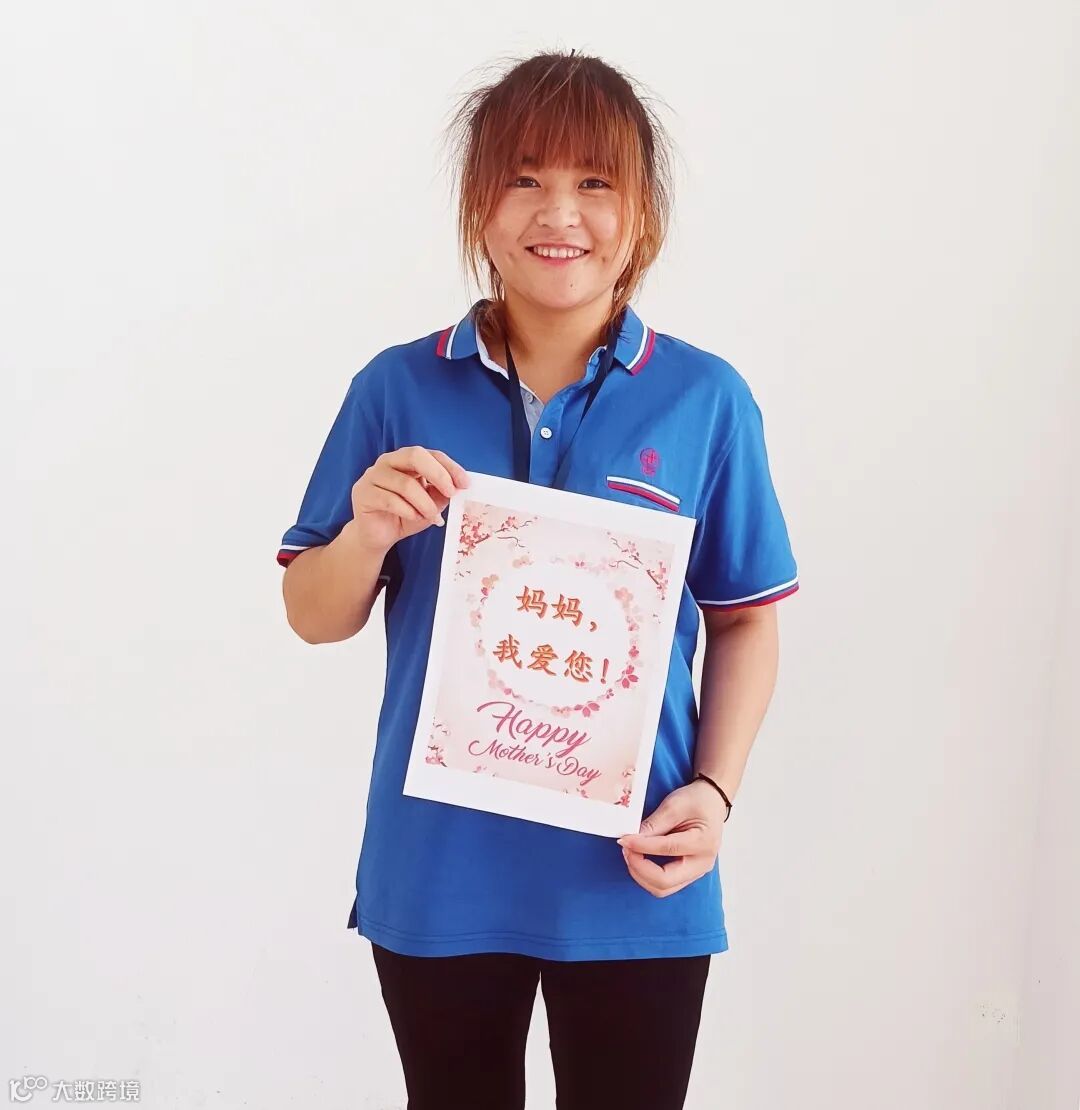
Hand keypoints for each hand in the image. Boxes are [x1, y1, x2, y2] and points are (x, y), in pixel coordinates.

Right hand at [350, 446, 469, 551]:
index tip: (465, 483)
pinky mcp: (363, 493)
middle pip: (414, 456)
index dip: (449, 467)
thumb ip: (441, 494)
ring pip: (405, 483)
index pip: (430, 454)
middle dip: (438, 474)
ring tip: (431, 516)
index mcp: (405, 459)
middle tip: (451, 493)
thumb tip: (457, 487)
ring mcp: (372, 476)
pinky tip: (414, 517)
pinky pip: (390, 500)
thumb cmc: (404, 516)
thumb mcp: (429, 505)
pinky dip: (408, 511)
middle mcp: (387, 462)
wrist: (377, 536)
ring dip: (424, 503)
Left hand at [616, 779, 727, 897]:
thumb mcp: (674, 805)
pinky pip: (665, 885)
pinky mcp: (689, 874)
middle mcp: (702, 864)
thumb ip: (653, 824)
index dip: (641, 846)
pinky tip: (640, 859)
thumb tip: (630, 839)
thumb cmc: (697, 801)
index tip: (624, 839)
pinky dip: (648, 875)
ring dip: (641, 874)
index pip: (666, 849)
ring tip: (631, 853)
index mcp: (702, 842)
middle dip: (639, 868)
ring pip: (663, 888)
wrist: (712, 802)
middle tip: (626, 849)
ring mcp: (697, 872)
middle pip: (664, 881)